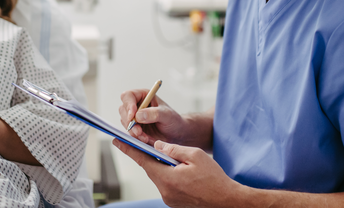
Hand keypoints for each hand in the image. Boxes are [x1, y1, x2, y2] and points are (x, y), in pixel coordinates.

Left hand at [113, 139, 242, 207]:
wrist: (227, 201)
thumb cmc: (214, 178)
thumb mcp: (195, 155)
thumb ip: (173, 149)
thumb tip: (157, 145)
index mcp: (167, 178)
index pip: (143, 160)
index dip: (129, 149)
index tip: (117, 141)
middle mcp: (165, 191)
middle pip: (151, 168)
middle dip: (148, 155)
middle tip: (142, 143)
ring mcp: (169, 199)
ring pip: (159, 176)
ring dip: (162, 166)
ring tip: (172, 158)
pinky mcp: (174, 203)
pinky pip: (167, 185)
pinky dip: (168, 175)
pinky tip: (178, 170)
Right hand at [118, 89, 187, 145]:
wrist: (176, 134)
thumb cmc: (173, 120)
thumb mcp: (167, 115)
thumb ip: (154, 113)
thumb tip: (138, 115)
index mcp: (143, 96)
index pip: (128, 96)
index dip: (128, 105)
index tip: (132, 116)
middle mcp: (136, 105)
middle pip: (123, 110)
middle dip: (130, 122)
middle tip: (139, 131)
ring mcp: (134, 117)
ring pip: (125, 122)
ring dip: (133, 131)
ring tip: (145, 137)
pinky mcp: (134, 128)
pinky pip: (129, 132)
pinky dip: (135, 137)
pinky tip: (145, 139)